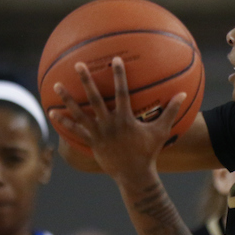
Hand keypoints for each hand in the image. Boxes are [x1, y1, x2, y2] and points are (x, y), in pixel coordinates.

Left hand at [51, 58, 186, 184]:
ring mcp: (98, 133)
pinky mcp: (90, 142)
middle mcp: (109, 124)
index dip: (118, 76)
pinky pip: (74, 130)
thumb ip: (172, 111)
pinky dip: (63, 122)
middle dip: (86, 81)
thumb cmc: (149, 151)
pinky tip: (52, 113)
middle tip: (78, 65)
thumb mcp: (162, 130)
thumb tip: (183, 94)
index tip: (115, 60)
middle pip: (94, 99)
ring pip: (79, 113)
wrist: (134, 174)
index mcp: (125, 119)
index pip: (121, 92)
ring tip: (56, 85)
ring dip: (67, 99)